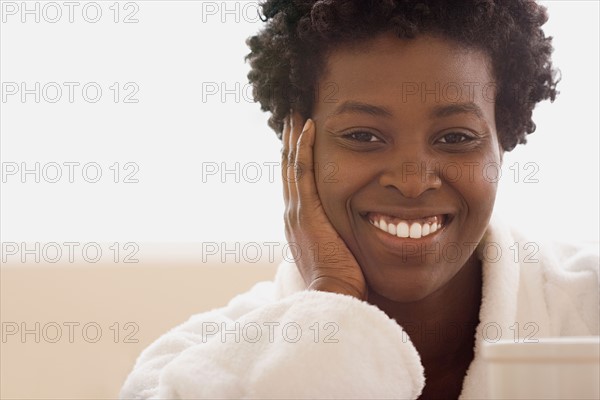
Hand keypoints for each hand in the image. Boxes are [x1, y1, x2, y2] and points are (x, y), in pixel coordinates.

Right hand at [281, 113, 366, 299]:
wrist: (332, 298)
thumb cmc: (341, 282)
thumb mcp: (337, 253)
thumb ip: (338, 235)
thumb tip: (352, 228)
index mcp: (299, 222)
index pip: (296, 183)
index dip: (296, 159)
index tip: (299, 138)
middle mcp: (292, 213)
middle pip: (288, 168)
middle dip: (289, 142)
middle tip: (291, 115)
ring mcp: (296, 211)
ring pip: (292, 164)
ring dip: (294, 137)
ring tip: (295, 112)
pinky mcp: (305, 211)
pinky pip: (302, 171)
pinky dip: (303, 148)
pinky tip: (307, 127)